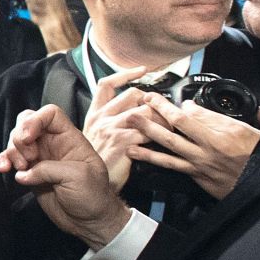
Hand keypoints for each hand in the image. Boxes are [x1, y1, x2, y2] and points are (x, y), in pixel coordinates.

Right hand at [0, 104, 131, 247]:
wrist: (90, 221)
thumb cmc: (93, 196)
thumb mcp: (77, 177)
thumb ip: (49, 169)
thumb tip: (23, 174)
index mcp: (70, 139)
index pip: (50, 114)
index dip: (35, 120)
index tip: (28, 138)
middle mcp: (53, 144)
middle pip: (27, 123)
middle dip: (19, 138)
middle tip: (27, 159)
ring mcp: (41, 158)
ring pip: (16, 141)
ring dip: (11, 152)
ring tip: (19, 169)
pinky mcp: (30, 173)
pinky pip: (11, 160)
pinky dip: (3, 161)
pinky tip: (4, 169)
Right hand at [82, 68, 166, 189]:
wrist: (91, 189)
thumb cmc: (95, 167)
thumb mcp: (94, 139)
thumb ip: (108, 123)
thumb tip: (131, 112)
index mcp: (94, 115)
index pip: (107, 84)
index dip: (125, 74)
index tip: (141, 71)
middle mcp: (102, 118)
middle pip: (133, 94)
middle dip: (152, 100)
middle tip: (162, 112)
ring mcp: (112, 129)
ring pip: (145, 110)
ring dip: (161, 117)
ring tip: (168, 126)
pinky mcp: (123, 141)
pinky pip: (150, 129)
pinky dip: (161, 133)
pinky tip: (165, 139)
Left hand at [125, 96, 259, 199]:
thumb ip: (246, 113)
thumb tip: (222, 106)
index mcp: (221, 135)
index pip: (188, 118)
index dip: (169, 108)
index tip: (158, 99)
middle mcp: (206, 150)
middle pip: (172, 131)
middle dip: (151, 118)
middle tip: (135, 108)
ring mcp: (199, 165)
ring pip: (167, 152)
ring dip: (146, 142)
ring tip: (128, 134)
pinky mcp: (197, 178)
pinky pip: (172, 168)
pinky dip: (156, 161)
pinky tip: (141, 158)